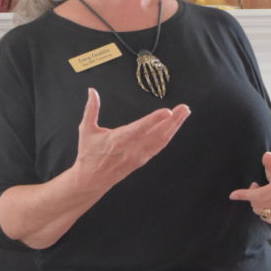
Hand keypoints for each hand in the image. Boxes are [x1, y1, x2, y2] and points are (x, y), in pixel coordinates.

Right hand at [72, 85, 189, 194]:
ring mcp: (139, 155)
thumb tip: (92, 91)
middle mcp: (132, 148)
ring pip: (161, 140)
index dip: (155, 119)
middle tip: (185, 108)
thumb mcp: (86, 130)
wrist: (91, 179)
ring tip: (184, 113)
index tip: (168, 111)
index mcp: (119, 139)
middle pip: (158, 133)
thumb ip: (91, 109)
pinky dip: (168, 136)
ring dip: (174, 126)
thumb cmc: (89, 154)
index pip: (141, 127)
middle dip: (173, 120)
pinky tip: (175, 127)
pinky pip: (159, 146)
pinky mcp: (142, 160)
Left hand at [230, 152, 270, 226]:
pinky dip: (265, 211)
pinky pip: (267, 218)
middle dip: (252, 196)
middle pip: (258, 204)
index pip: (261, 195)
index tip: (233, 195)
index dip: (245, 195)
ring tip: (265, 194)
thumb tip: (267, 156)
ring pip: (261, 212)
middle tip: (256, 186)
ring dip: (258, 203)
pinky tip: (270, 202)